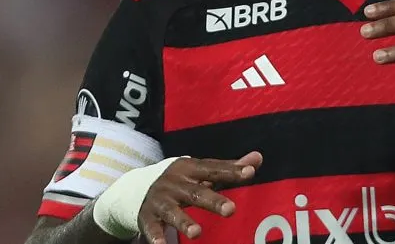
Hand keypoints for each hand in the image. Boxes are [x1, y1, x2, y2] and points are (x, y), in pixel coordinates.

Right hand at [138, 151, 261, 242]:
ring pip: (173, 212)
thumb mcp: (201, 172)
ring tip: (197, 233)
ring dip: (184, 222)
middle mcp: (175, 183)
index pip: (214, 169)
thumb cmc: (181, 181)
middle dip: (213, 201)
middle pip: (196, 192)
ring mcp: (160, 200)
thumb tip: (258, 158)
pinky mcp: (148, 217)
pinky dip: (156, 237)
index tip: (250, 172)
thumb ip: (228, 168)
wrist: (136, 188)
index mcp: (190, 168)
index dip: (231, 170)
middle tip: (231, 210)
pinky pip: (152, 228)